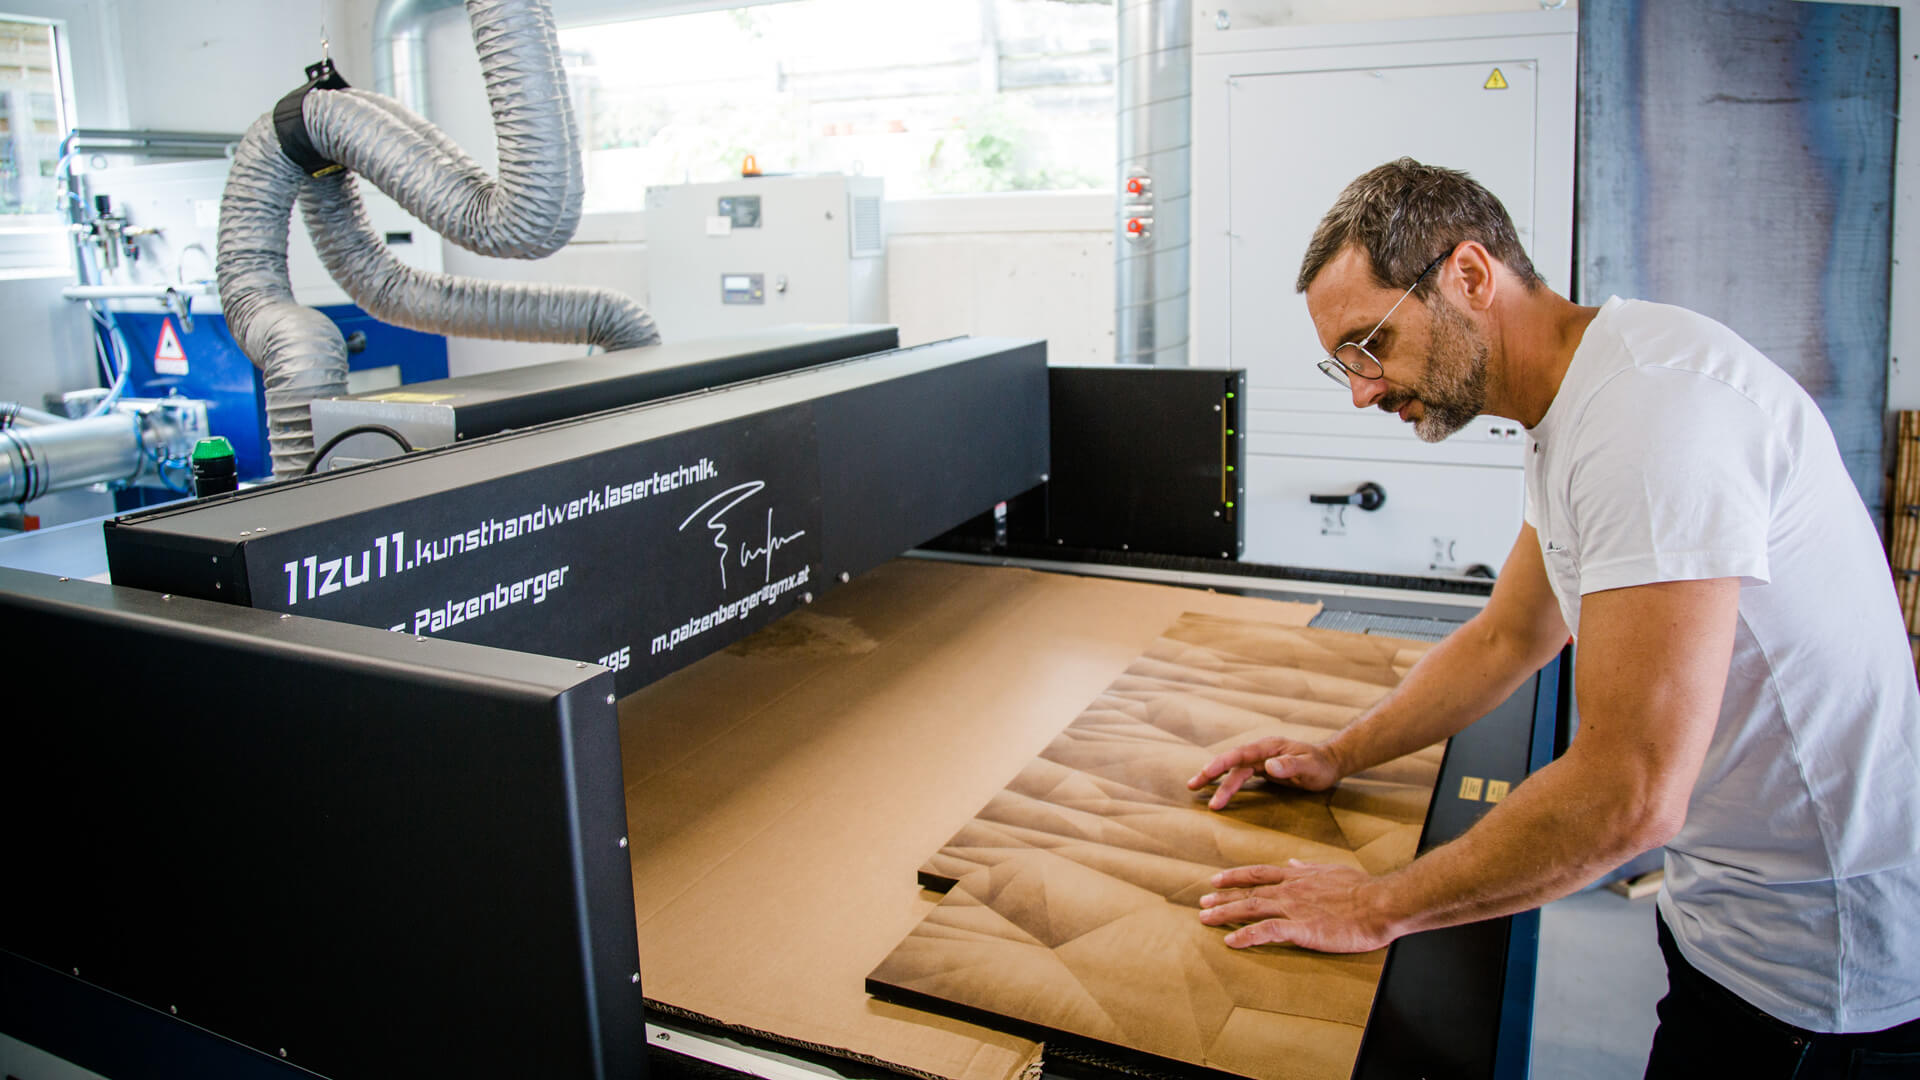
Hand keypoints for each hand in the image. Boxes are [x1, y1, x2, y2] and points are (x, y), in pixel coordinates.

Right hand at [1186, 736, 1343, 808]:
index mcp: (1269, 747)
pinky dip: (1229, 783)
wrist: (1329, 763)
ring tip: (1200, 793)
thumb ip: (1291, 765)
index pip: (1240, 754)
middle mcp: (1261, 752)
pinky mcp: (1262, 769)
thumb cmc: (1321, 765)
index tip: (1207, 773)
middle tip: (1192, 785)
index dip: (1222, 763)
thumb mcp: (1311, 766)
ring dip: (1218, 782)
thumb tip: (1268, 766)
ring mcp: (1261, 760)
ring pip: (1235, 770)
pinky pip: (1241, 776)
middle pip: (1231, 761)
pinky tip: (1219, 792)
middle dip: (1211, 772)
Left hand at [1197, 860, 1396, 953]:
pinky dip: (1246, 936)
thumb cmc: (1362, 889)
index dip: (1235, 877)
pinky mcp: (1301, 929)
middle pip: (1248, 893)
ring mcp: (1293, 909)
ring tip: (1205, 919)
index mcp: (1298, 878)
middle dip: (1222, 897)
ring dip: (1225, 914)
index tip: (1216, 879)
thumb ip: (1309, 868)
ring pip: (1251, 909)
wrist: (1380, 904)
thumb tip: (1293, 864)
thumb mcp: (1332, 870)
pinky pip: (1267, 932)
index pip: (1258, 874)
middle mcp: (1290, 890)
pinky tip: (1231, 942)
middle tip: (1201, 903)